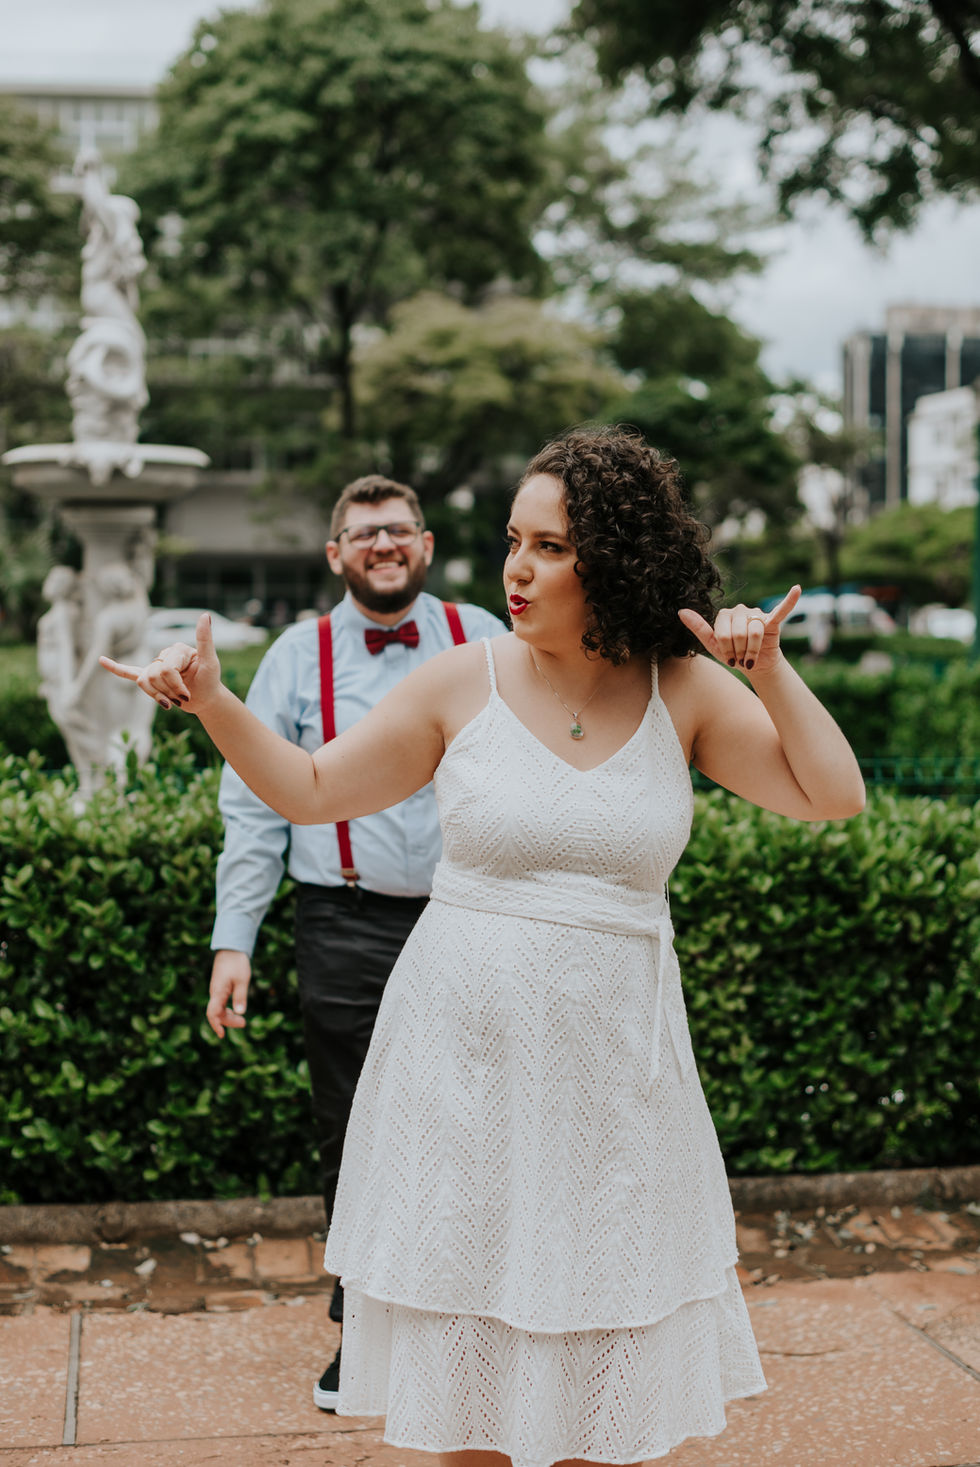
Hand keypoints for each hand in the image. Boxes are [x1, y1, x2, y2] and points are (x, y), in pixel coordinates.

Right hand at [99, 612, 220, 711]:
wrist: (206, 699)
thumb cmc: (210, 681)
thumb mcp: (210, 662)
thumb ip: (205, 640)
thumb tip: (205, 615)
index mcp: (177, 649)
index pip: (166, 669)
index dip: (176, 685)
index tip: (187, 695)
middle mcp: (165, 653)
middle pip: (154, 676)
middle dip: (168, 691)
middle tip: (182, 697)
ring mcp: (155, 665)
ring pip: (144, 682)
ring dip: (158, 696)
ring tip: (172, 700)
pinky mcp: (149, 677)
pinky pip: (129, 672)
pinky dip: (115, 667)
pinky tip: (102, 660)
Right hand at [207, 950, 250, 1038]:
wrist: (230, 949)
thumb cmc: (237, 963)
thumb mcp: (242, 980)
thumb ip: (240, 996)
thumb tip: (240, 1013)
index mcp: (218, 992)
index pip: (213, 1012)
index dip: (216, 1024)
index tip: (222, 1034)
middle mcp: (214, 993)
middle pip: (217, 1013)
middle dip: (228, 1022)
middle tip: (243, 1024)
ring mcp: (216, 991)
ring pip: (218, 1009)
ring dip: (228, 1017)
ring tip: (242, 1021)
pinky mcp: (219, 989)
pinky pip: (220, 1004)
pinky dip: (227, 1010)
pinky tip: (235, 1012)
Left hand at [678, 586, 801, 674]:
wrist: (754, 665)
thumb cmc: (732, 654)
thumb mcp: (712, 644)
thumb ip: (698, 627)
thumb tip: (680, 611)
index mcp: (725, 614)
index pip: (723, 634)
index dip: (727, 651)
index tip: (730, 659)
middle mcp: (741, 610)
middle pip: (738, 633)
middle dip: (740, 652)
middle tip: (742, 658)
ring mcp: (757, 613)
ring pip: (754, 633)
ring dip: (753, 651)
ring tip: (752, 657)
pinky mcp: (773, 620)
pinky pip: (781, 610)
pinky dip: (789, 600)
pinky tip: (797, 589)